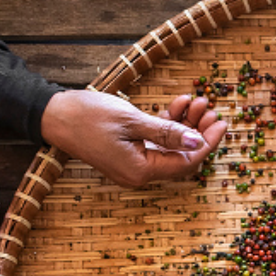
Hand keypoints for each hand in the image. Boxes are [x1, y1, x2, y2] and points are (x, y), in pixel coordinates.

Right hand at [40, 90, 226, 188]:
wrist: (53, 114)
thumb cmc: (88, 116)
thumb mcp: (133, 120)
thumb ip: (168, 133)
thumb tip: (198, 142)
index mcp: (141, 171)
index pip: (186, 162)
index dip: (207, 143)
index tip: (221, 122)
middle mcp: (138, 173)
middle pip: (180, 156)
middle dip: (198, 131)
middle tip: (210, 109)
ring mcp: (132, 164)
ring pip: (169, 147)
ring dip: (184, 125)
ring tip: (196, 101)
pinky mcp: (126, 152)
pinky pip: (155, 142)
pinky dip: (167, 125)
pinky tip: (176, 105)